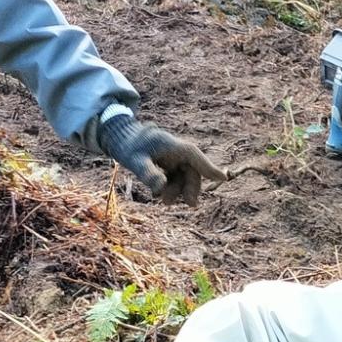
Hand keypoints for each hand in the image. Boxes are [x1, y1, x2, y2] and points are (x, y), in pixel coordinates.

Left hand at [99, 116, 228, 204]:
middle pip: (191, 170)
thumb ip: (148, 173)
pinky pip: (176, 176)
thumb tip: (160, 187)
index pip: (195, 156)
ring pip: (184, 175)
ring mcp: (172, 156)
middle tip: (189, 204)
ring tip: (163, 201)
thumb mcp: (134, 161)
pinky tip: (161, 194)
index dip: (209, 167)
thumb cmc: (126, 146)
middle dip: (190, 188)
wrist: (118, 136)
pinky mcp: (167, 161)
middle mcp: (175, 150)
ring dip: (178, 190)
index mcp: (172, 146)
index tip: (224, 178)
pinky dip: (172, 186)